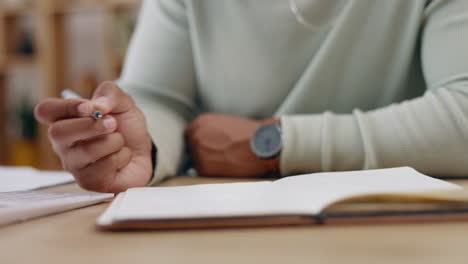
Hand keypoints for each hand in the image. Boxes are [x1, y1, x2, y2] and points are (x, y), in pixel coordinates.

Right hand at [35, 82, 152, 192]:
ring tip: (120, 141)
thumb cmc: (126, 127)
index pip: (46, 110)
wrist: (144, 151)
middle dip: (91, 125)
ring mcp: (73, 164)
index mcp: (64, 120)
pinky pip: (103, 167)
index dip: (67, 107)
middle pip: (58, 132)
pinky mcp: (88, 181)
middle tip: (113, 123)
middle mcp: (63, 144)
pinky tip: (122, 157)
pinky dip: (122, 157)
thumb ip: (110, 94)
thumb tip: (98, 106)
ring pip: (86, 150)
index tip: (90, 107)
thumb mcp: (123, 103)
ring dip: (114, 141)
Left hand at [185, 113, 279, 177]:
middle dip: (203, 154)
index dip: (200, 143)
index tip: (208, 148)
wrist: (264, 145)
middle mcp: (196, 135)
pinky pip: (204, 174)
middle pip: (192, 149)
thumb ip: (215, 130)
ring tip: (228, 163)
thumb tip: (213, 141)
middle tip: (219, 158)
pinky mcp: (203, 168)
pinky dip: (214, 174)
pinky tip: (228, 169)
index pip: (191, 134)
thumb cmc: (253, 134)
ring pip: (197, 162)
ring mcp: (197, 152)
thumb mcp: (229, 123)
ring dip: (209, 164)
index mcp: (201, 122)